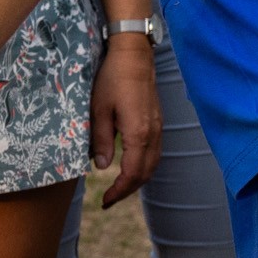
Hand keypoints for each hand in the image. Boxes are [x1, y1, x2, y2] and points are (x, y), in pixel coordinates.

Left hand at [92, 34, 162, 206]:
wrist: (134, 56)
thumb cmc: (112, 79)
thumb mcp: (98, 110)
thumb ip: (102, 140)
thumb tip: (102, 166)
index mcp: (139, 134)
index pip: (133, 173)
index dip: (119, 191)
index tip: (105, 201)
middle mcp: (154, 134)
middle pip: (147, 172)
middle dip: (129, 189)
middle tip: (110, 199)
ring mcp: (159, 127)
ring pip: (154, 163)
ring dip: (139, 179)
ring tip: (120, 186)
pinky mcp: (158, 121)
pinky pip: (156, 152)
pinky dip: (145, 165)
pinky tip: (131, 165)